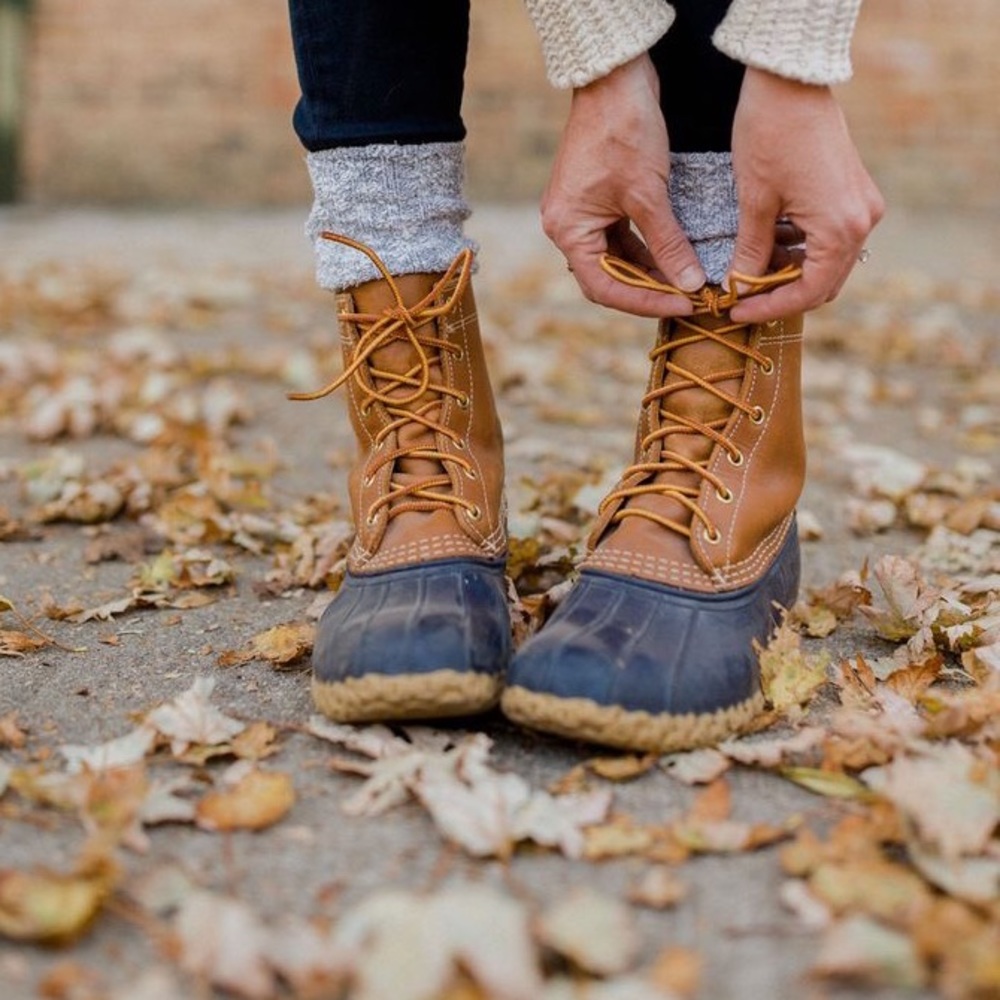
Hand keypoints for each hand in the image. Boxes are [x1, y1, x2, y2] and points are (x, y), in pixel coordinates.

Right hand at [540, 54, 705, 316]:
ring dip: (649, 272)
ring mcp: (579, 214)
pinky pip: (620, 239)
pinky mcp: (595, 201)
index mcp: (568, 230)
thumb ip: (668, 244)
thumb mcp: (649, 194)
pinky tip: (673, 258)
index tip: (683, 305)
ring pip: (616, 260)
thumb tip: (690, 284)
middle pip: (607, 278)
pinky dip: (645, 251)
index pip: (605, 287)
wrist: (615, 77)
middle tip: (687, 299)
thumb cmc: (624, 130)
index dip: (646, 302)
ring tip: (686, 282)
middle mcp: (566, 227)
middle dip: (647, 291)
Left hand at [728, 67, 884, 323]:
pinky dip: (800, 250)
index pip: (807, 292)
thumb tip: (739, 289)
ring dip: (789, 273)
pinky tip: (766, 248)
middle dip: (780, 295)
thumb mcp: (754, 202)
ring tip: (747, 274)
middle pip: (823, 283)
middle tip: (740, 298)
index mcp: (840, 229)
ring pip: (826, 263)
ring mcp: (861, 207)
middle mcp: (861, 222)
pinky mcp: (853, 194)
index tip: (735, 311)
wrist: (792, 79)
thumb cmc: (770, 135)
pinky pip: (829, 239)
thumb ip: (751, 252)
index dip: (769, 308)